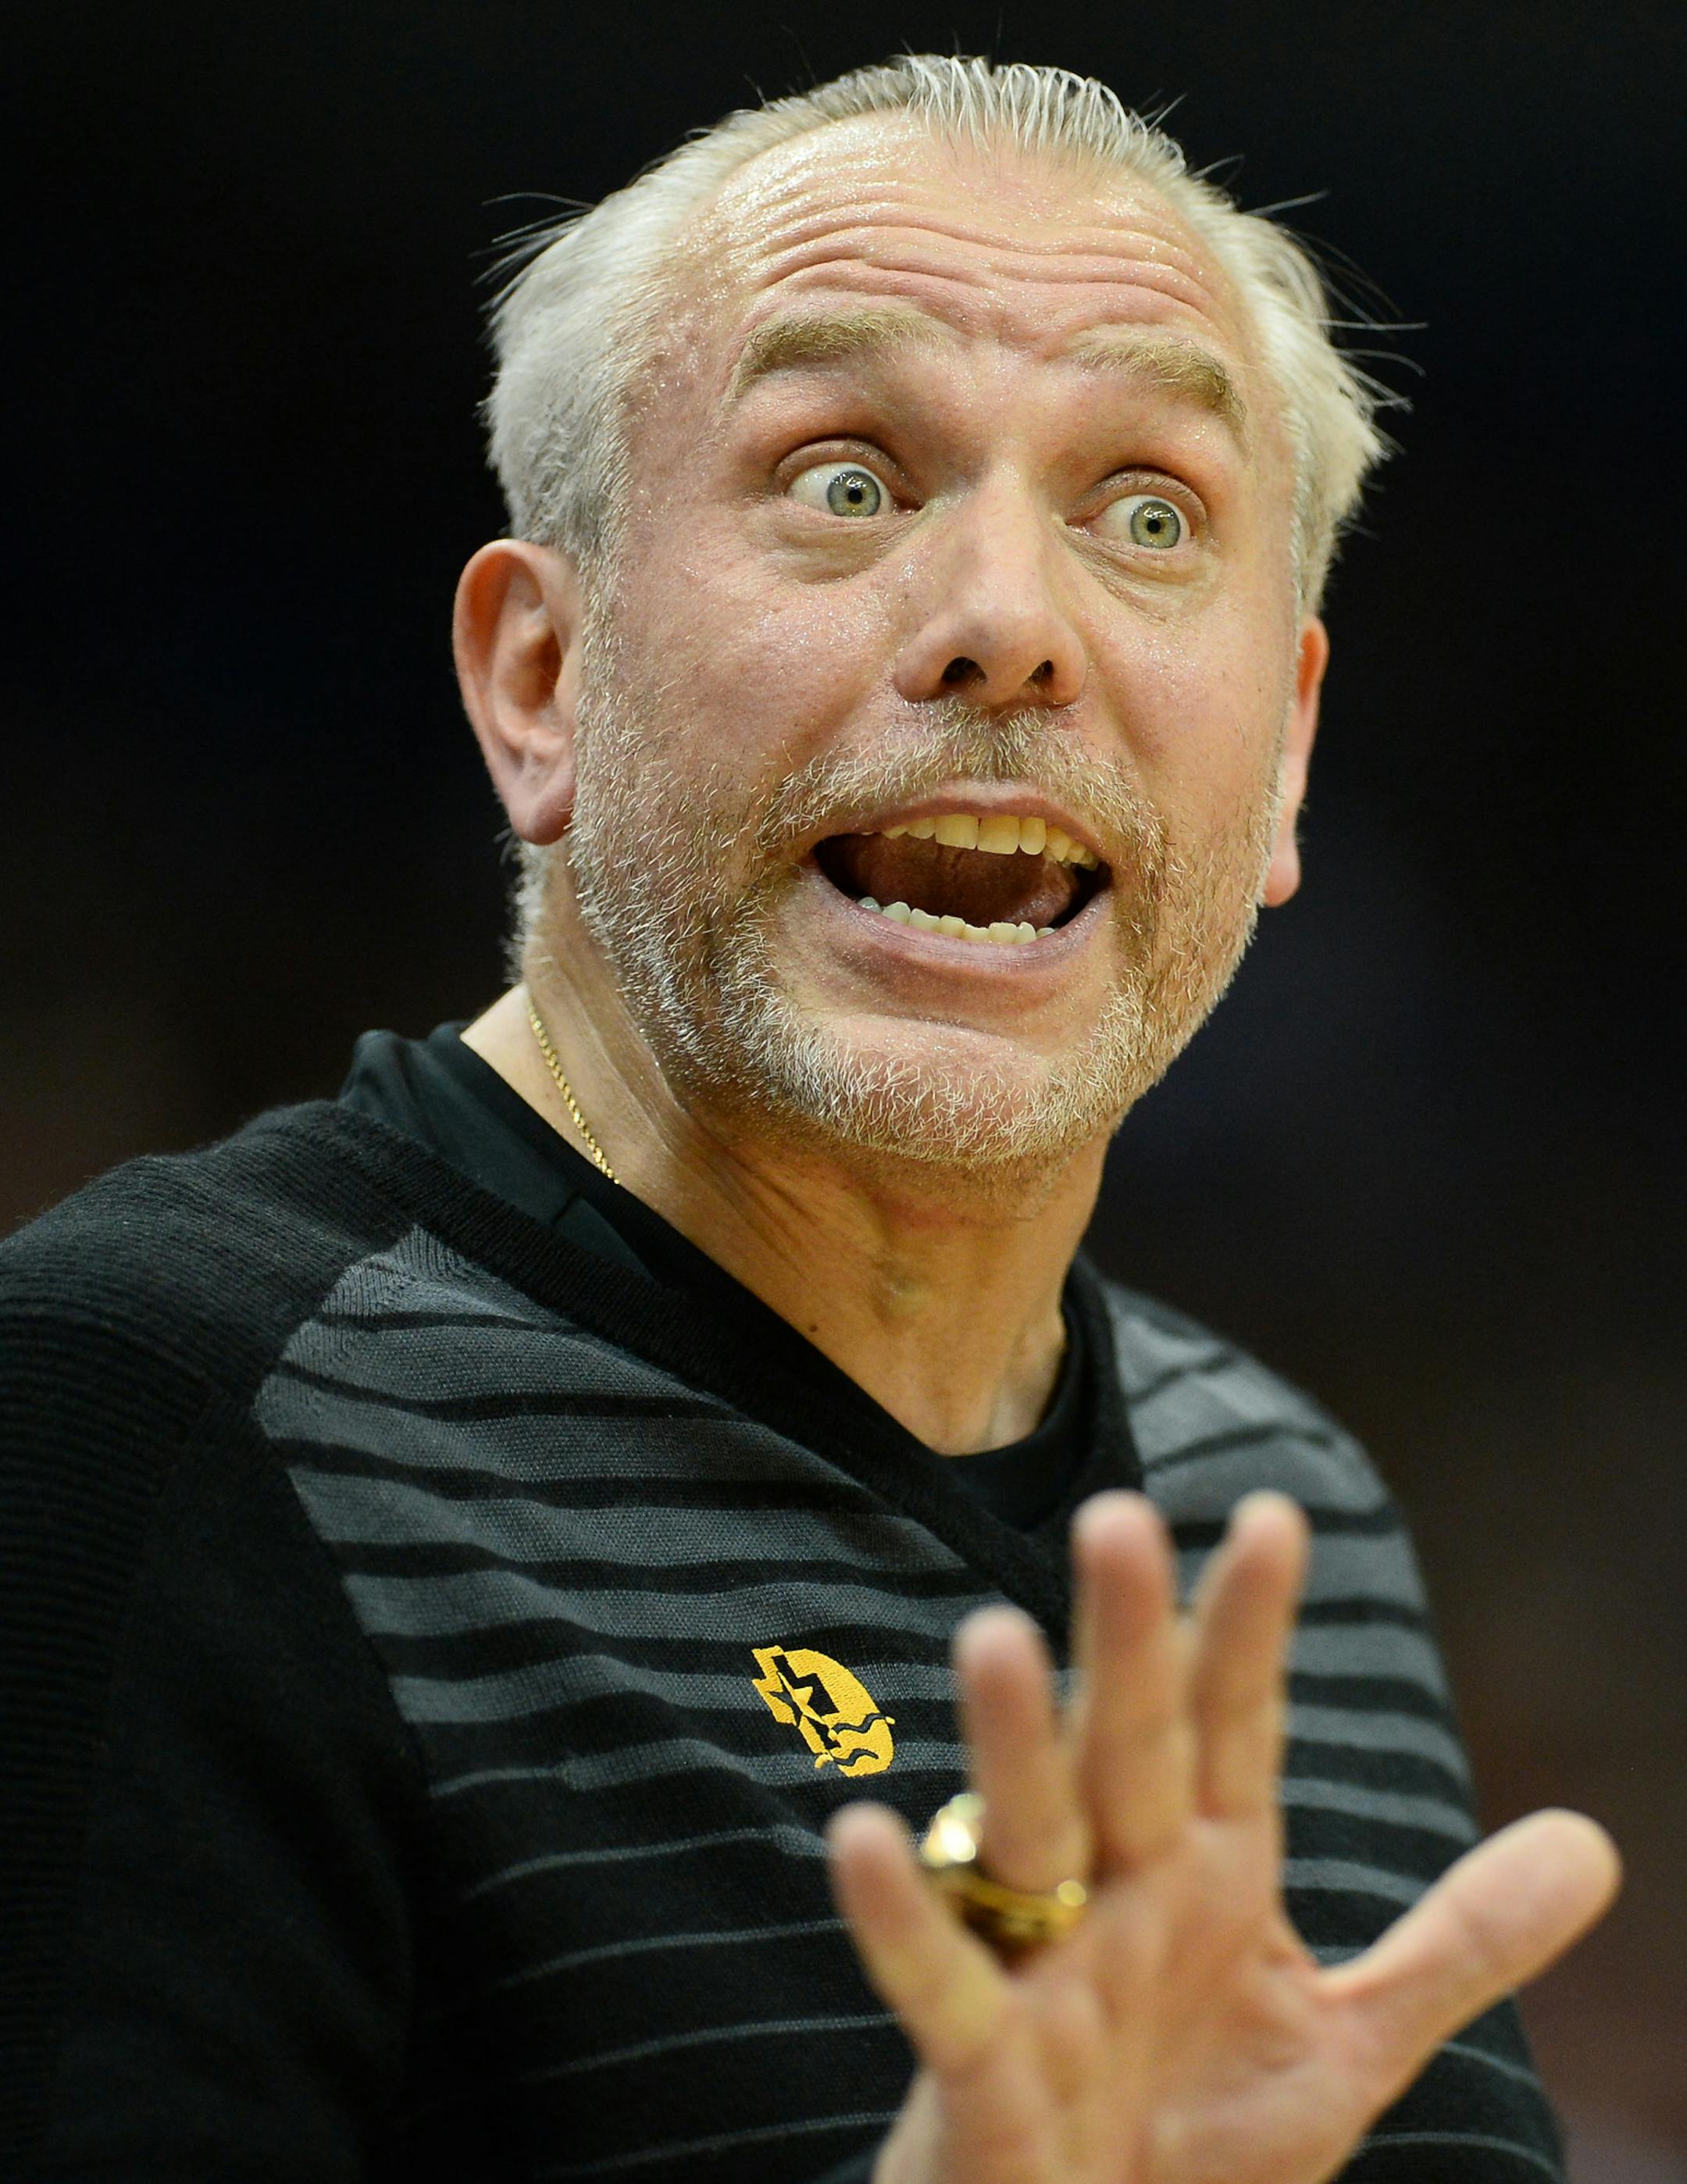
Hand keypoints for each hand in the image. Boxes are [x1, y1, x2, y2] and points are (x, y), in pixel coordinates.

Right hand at [826, 1491, 1618, 2183]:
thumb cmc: (1195, 2145)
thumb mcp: (1346, 2042)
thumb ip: (1457, 1942)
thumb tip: (1595, 1841)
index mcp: (1207, 1873)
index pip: (1232, 1727)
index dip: (1250, 1630)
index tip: (1276, 1517)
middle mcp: (1121, 1893)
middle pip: (1126, 1750)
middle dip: (1127, 1642)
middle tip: (1123, 1518)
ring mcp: (1046, 1970)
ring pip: (1023, 1833)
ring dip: (1009, 1744)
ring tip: (992, 1637)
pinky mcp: (984, 2069)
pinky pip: (942, 1988)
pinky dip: (901, 1920)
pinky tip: (863, 1835)